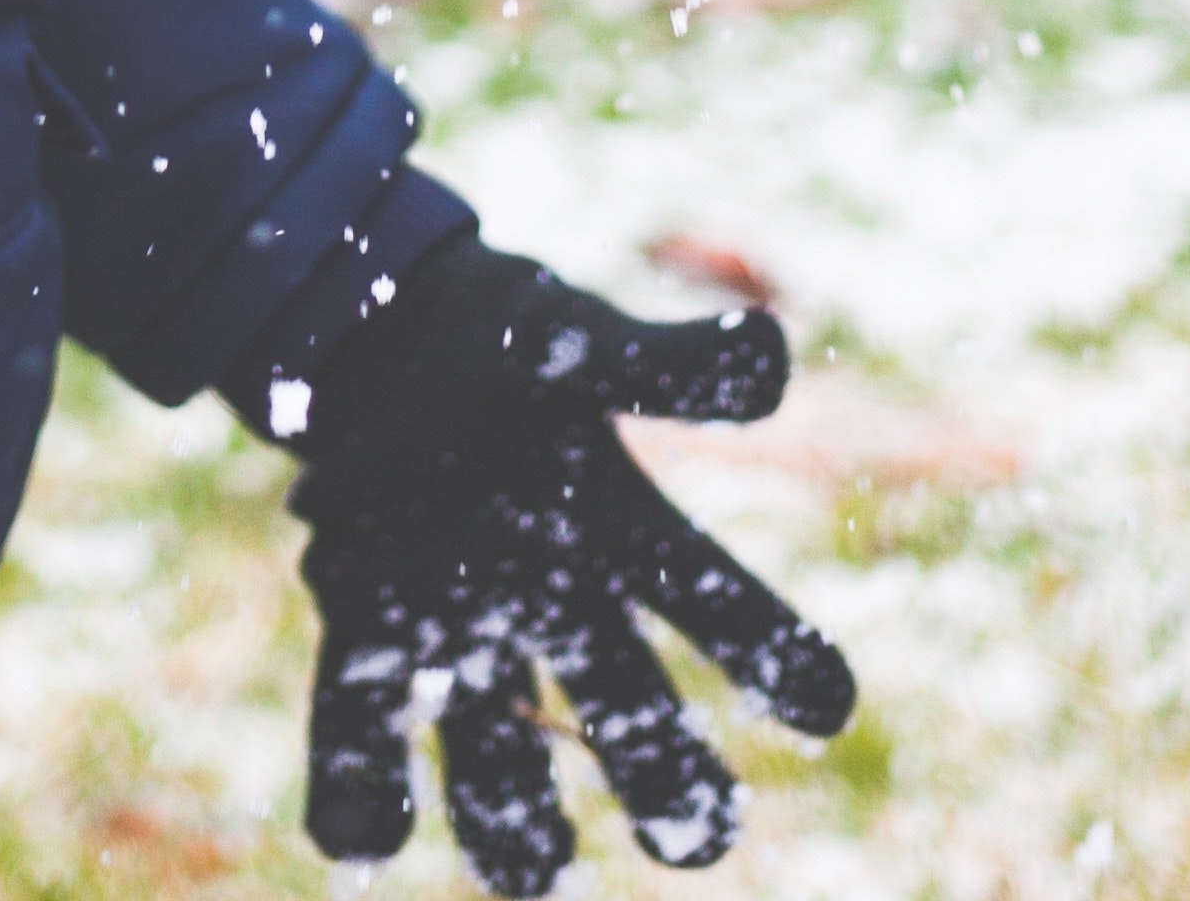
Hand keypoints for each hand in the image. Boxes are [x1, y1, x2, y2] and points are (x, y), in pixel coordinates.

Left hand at [280, 242, 855, 890]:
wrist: (382, 342)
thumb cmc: (503, 347)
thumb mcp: (580, 341)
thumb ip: (667, 362)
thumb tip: (769, 359)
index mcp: (617, 532)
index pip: (713, 602)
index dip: (773, 652)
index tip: (829, 705)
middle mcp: (554, 607)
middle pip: (627, 712)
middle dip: (667, 779)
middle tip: (701, 837)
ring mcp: (460, 635)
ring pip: (503, 756)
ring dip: (515, 821)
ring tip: (534, 871)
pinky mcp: (363, 636)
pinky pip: (364, 727)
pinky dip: (361, 790)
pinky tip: (364, 838)